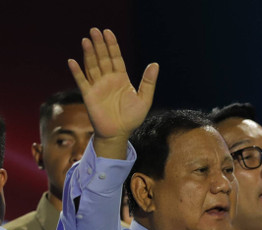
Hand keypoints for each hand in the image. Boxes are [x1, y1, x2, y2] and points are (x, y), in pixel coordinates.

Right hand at [68, 28, 157, 156]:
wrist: (119, 133)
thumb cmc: (132, 118)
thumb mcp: (144, 99)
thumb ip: (148, 82)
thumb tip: (155, 64)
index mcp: (121, 79)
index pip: (116, 58)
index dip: (112, 46)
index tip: (108, 32)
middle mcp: (108, 80)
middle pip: (102, 58)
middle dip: (99, 45)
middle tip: (95, 30)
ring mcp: (97, 87)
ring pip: (92, 66)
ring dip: (89, 54)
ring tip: (86, 40)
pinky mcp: (89, 95)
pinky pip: (82, 81)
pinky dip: (77, 72)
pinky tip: (72, 61)